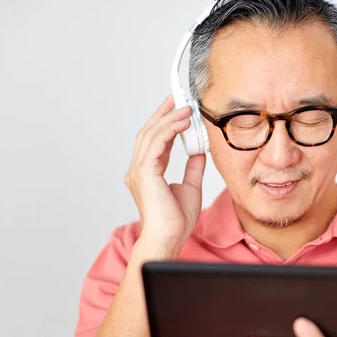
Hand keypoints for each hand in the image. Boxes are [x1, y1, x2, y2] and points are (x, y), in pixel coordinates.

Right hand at [124, 95, 205, 258]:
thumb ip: (193, 168)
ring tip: (185, 107)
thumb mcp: (190, 187)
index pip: (155, 141)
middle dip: (163, 113)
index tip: (178, 109)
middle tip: (178, 98)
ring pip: (151, 134)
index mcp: (146, 173)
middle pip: (149, 132)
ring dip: (169, 118)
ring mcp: (138, 170)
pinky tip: (183, 121)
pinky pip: (157, 143)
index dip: (165, 123)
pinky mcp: (144, 172)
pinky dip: (169, 129)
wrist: (167, 238)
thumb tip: (199, 152)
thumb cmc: (175, 221)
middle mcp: (138, 170)